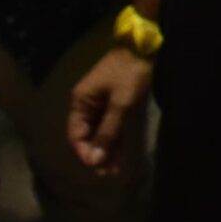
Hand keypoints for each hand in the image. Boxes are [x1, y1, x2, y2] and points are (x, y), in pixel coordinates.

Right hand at [66, 46, 154, 172]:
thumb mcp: (120, 103)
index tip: (96, 167)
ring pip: (99, 134)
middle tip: (107, 174)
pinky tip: (118, 157)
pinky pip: (110, 127)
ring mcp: (100, 105)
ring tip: (113, 171)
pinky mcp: (114, 104)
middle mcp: (87, 105)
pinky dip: (113, 141)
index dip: (84, 152)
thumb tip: (96, 158)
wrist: (145, 47)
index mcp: (81, 102)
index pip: (75, 134)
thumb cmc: (130, 73)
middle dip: (95, 155)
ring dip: (105, 151)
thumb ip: (108, 130)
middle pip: (86, 136)